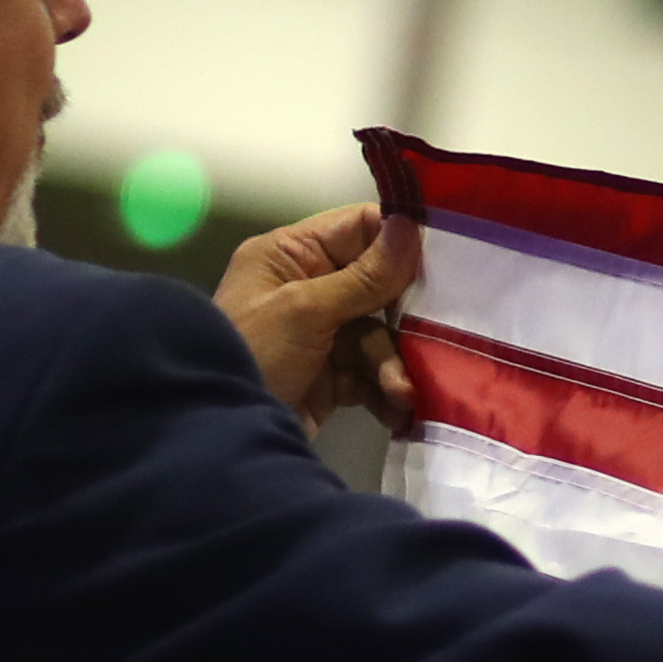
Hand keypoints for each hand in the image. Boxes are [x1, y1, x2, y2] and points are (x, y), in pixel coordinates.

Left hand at [217, 201, 421, 434]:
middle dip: (404, 317)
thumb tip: (411, 226)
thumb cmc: (250, 355)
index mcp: (290, 256)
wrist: (219, 435)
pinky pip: (370, 374)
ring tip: (402, 394)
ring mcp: (318, 335)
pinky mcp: (328, 377)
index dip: (399, 241)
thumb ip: (363, 275)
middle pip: (376, 287)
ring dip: (393, 365)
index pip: (358, 229)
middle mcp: (306, 289)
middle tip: (433, 334)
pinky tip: (399, 410)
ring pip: (378, 336)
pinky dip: (386, 391)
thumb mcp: (304, 310)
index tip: (443, 261)